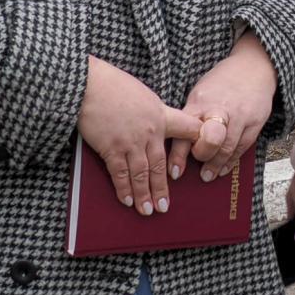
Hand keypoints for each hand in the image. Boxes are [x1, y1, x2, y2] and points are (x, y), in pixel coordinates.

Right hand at [78, 57, 205, 216]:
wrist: (88, 84)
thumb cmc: (112, 84)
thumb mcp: (142, 94)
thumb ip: (152, 112)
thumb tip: (153, 125)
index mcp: (161, 114)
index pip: (187, 129)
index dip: (198, 142)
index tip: (205, 156)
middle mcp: (150, 131)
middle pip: (161, 164)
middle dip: (162, 188)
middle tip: (165, 206)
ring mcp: (131, 141)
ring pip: (142, 174)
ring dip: (145, 194)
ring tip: (148, 210)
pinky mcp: (112, 148)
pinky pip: (120, 173)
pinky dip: (124, 188)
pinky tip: (127, 200)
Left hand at [169, 30, 276, 182]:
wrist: (252, 68)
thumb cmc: (221, 83)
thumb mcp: (200, 94)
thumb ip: (192, 117)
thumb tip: (178, 146)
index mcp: (200, 102)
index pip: (186, 131)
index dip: (179, 154)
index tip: (174, 172)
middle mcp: (220, 109)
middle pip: (211, 139)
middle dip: (203, 155)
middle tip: (198, 166)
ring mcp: (240, 116)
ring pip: (228, 148)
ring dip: (217, 165)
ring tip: (208, 175)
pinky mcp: (255, 122)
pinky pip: (242, 147)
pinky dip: (232, 161)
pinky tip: (223, 168)